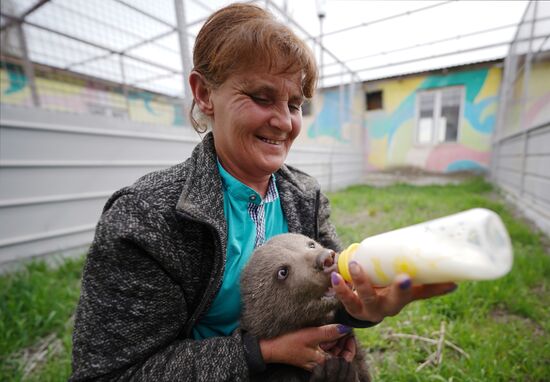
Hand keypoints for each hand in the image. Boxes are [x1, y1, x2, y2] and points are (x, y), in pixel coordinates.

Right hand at [259, 324, 352, 370]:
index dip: (350, 346)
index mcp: (323, 362)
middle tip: (345, 326)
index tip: (351, 333)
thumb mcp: (311, 335)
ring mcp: (314, 358)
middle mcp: (320, 362)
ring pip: (331, 350)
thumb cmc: (289, 342)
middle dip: (343, 341)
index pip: (345, 359)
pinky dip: (326, 339)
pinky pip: (323, 347)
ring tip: (336, 325)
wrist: (270, 347)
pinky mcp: (308, 353)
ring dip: (335, 339)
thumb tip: (346, 328)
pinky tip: (325, 329)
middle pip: (339, 354)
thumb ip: (330, 332)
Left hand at [331, 262, 456, 321]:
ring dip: (362, 282)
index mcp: (404, 300)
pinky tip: (336, 276)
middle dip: (401, 290)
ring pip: (367, 298)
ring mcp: (370, 309)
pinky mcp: (353, 307)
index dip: (435, 289)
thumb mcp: (402, 288)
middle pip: (398, 300)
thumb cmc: (385, 291)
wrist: (362, 308)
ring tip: (355, 265)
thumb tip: (456, 279)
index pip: (423, 294)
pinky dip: (340, 288)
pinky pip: (346, 299)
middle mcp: (390, 307)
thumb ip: (422, 281)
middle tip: (405, 277)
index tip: (450, 282)